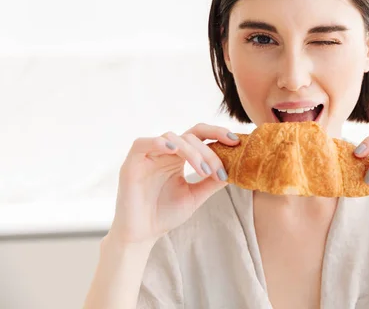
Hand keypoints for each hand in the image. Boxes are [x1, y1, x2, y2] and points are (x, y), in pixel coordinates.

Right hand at [108, 123, 239, 245]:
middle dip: (208, 152)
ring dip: (192, 151)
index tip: (236, 142)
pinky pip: (143, 143)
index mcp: (179, 156)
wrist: (141, 235)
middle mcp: (164, 151)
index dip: (217, 133)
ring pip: (173, 138)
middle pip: (190, 136)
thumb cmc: (165, 214)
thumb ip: (212, 181)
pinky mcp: (132, 162)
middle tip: (218, 171)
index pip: (199, 135)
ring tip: (203, 171)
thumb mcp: (195, 196)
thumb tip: (235, 168)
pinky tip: (174, 150)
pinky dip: (160, 143)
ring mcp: (147, 155)